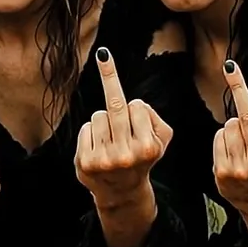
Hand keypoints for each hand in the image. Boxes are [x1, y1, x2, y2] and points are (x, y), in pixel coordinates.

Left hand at [75, 47, 172, 206]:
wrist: (121, 191)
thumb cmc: (142, 157)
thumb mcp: (162, 140)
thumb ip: (154, 118)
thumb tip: (135, 102)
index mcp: (149, 147)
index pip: (137, 106)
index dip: (136, 108)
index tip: (120, 76)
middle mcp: (127, 155)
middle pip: (116, 106)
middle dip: (110, 77)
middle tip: (105, 55)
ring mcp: (105, 160)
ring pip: (98, 117)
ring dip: (104, 122)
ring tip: (111, 141)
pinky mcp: (85, 162)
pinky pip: (86, 129)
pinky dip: (90, 134)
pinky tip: (98, 149)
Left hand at [212, 60, 247, 229]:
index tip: (243, 84)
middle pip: (246, 117)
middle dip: (244, 99)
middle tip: (234, 76)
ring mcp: (238, 170)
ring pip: (230, 125)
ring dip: (237, 125)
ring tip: (247, 142)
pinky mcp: (220, 172)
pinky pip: (219, 137)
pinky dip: (225, 136)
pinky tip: (235, 149)